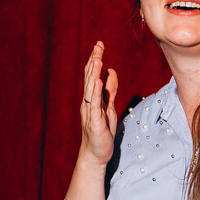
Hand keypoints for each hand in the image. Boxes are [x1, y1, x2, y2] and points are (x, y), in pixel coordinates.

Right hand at [78, 41, 119, 166]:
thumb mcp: (110, 107)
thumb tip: (111, 72)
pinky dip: (95, 93)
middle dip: (94, 61)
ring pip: (91, 89)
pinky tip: (96, 82)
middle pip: (90, 78)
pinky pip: (95, 105)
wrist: (97, 154)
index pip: (92, 75)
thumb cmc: (102, 132)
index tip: (99, 45)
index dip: (95, 60)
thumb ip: (110, 90)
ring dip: (93, 73)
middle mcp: (88, 103)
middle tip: (98, 45)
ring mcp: (90, 112)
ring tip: (97, 59)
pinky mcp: (95, 122)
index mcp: (92, 99)